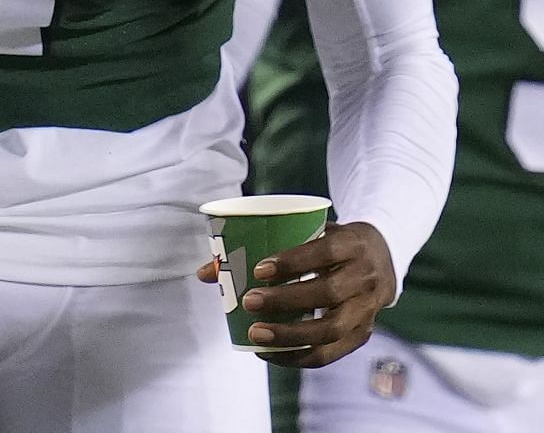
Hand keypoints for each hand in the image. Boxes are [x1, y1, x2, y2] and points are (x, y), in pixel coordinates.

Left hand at [196, 220, 393, 367]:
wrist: (381, 256)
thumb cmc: (329, 241)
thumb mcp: (308, 231)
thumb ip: (262, 246)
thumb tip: (206, 272)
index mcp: (353, 244)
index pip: (324, 252)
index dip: (292, 262)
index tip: (258, 270)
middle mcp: (367, 278)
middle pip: (328, 293)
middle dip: (285, 301)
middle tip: (249, 302)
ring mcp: (369, 309)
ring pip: (332, 329)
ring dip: (291, 336)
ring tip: (255, 335)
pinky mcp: (363, 333)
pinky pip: (333, 353)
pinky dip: (300, 356)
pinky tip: (270, 354)